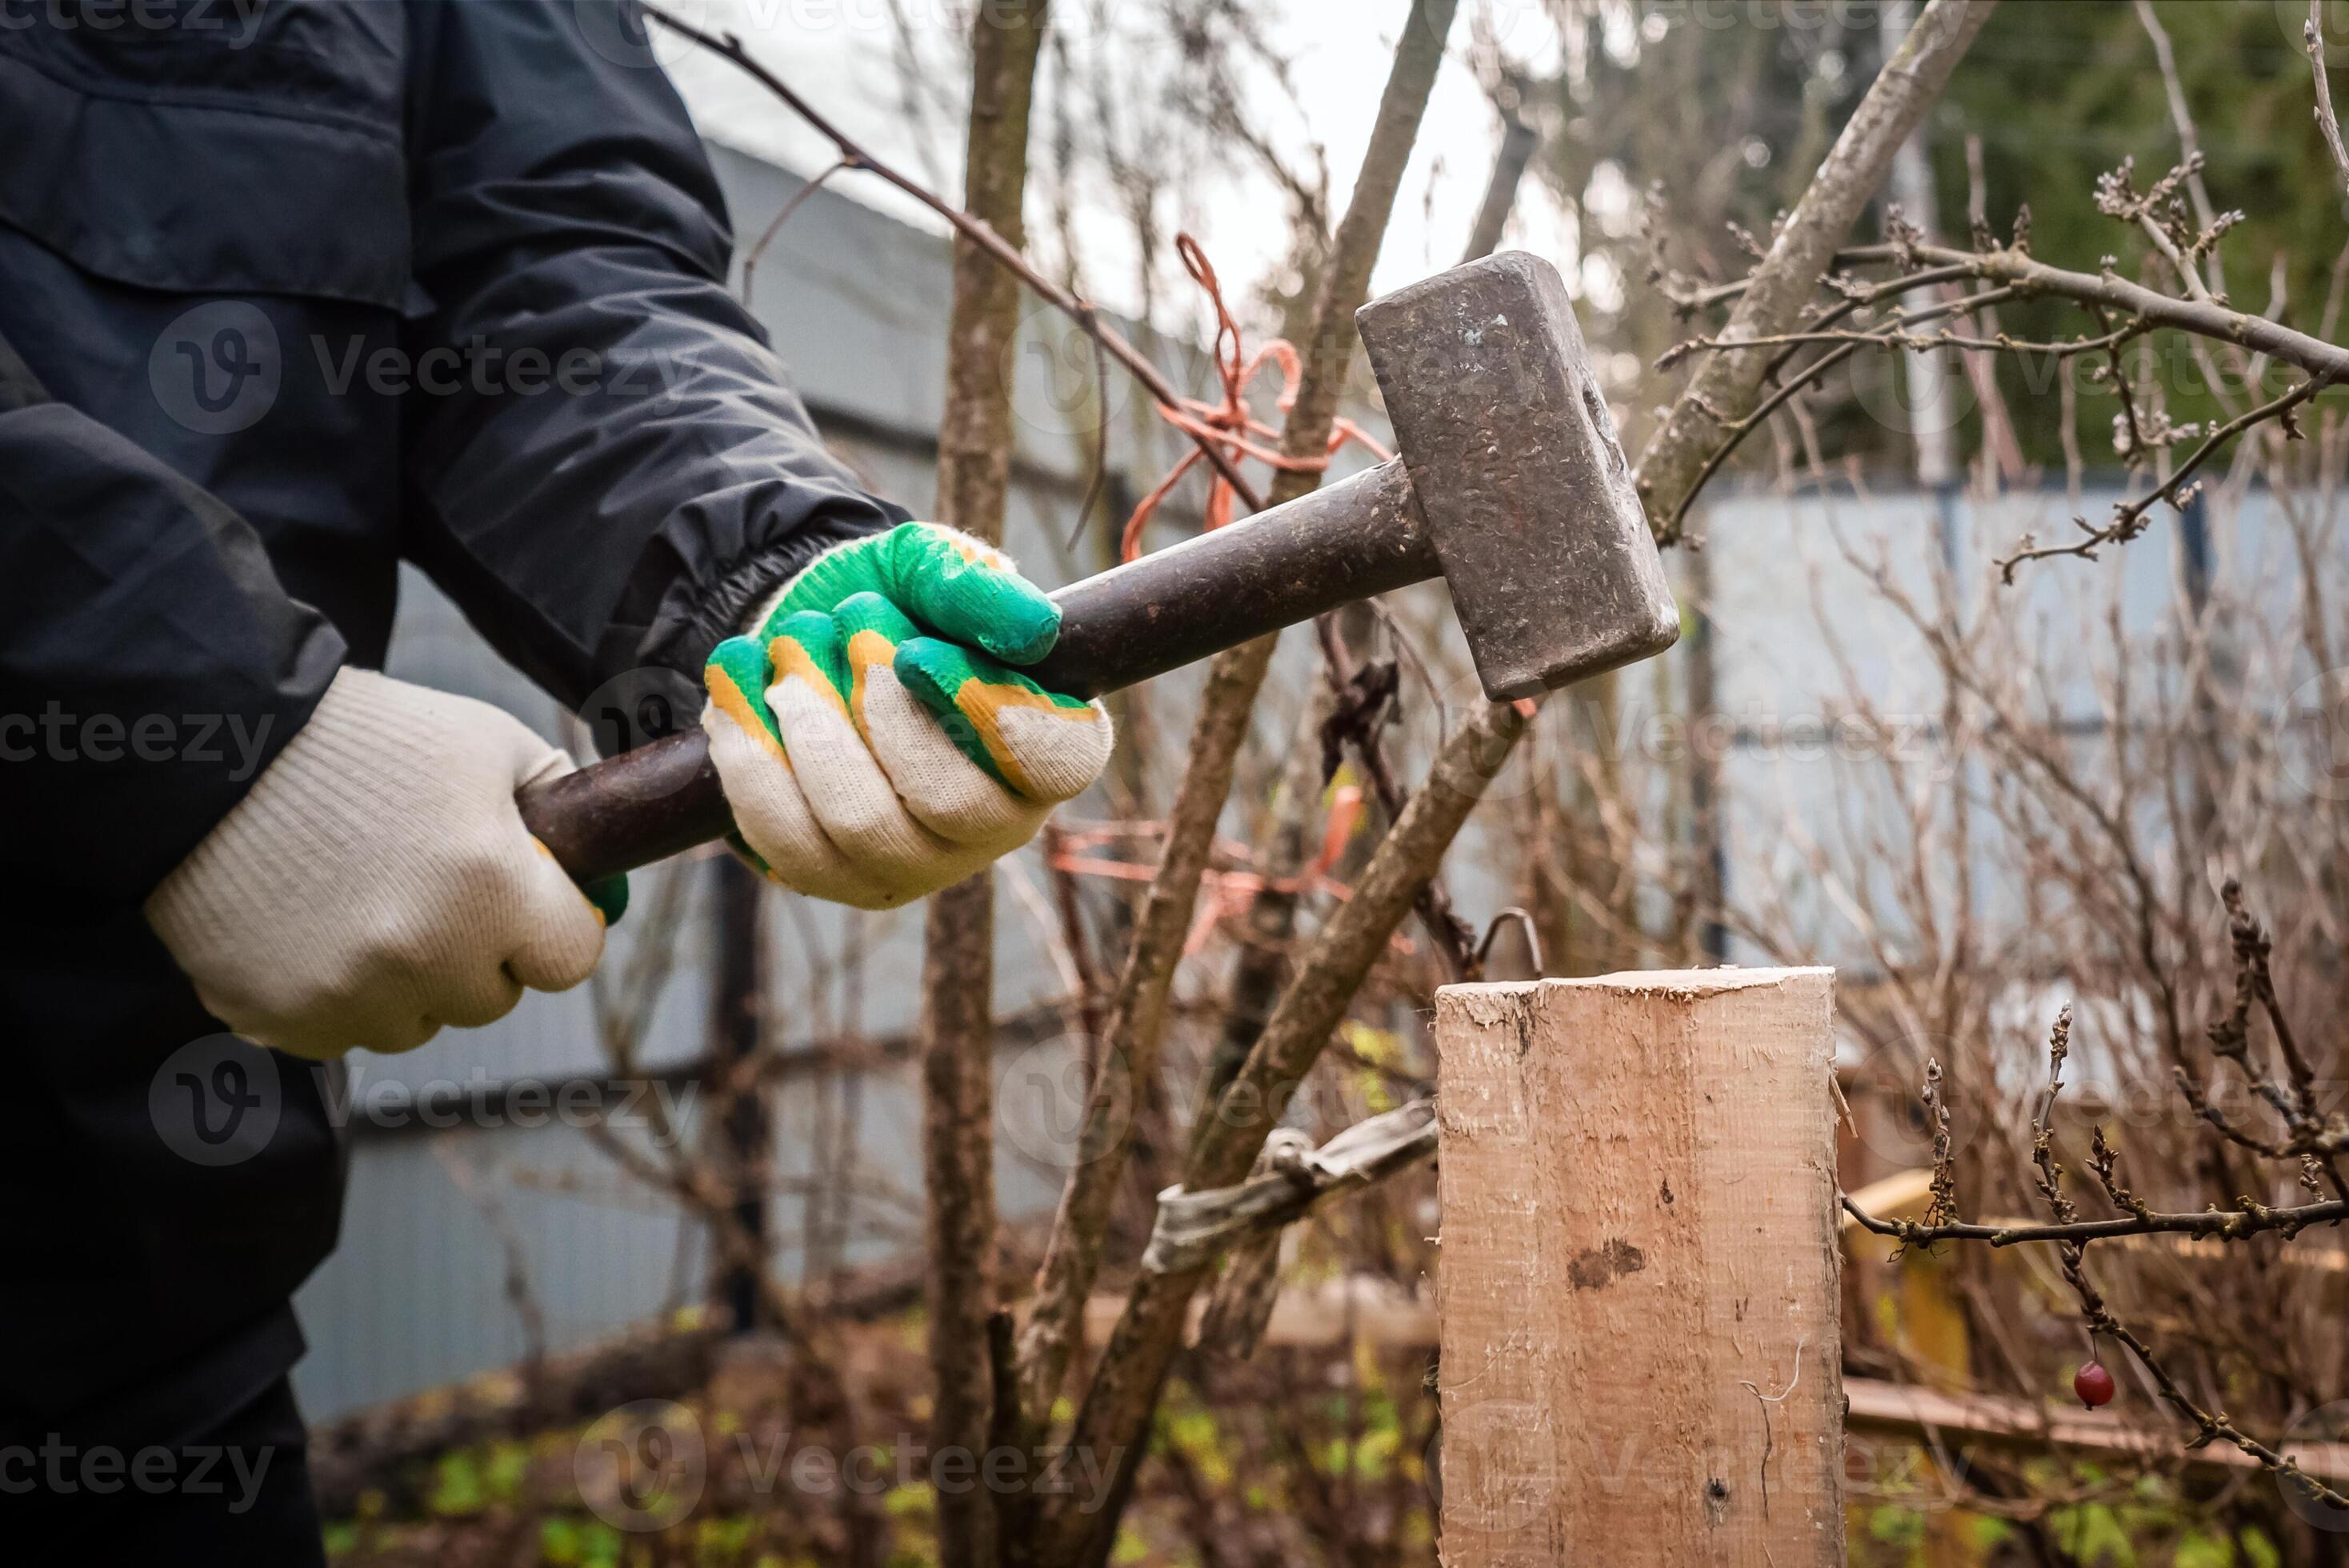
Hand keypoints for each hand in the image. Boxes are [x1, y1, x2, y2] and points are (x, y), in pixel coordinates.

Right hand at [146, 669, 623, 1058]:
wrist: (208, 749)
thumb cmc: (360, 737)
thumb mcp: (483, 741)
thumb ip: (555, 797)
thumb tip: (595, 851)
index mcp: (489, 889)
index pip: (571, 959)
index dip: (556, 925)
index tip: (535, 902)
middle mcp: (424, 958)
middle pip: (492, 998)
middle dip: (481, 951)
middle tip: (437, 889)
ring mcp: (345, 997)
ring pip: (414, 1024)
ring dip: (407, 980)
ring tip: (363, 899)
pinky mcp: (276, 1018)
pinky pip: (336, 1034)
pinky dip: (334, 996)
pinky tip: (309, 927)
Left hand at [701, 522, 1112, 907]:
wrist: (797, 631)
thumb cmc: (889, 601)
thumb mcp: (930, 568)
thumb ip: (978, 589)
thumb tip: (1035, 633)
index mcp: (1046, 750)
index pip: (1055, 760)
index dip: (987, 710)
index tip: (917, 650)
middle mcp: (992, 824)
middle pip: (948, 801)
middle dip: (876, 702)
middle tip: (845, 620)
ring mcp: (911, 864)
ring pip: (859, 824)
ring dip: (809, 718)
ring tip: (790, 646)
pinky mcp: (830, 878)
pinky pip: (785, 840)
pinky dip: (751, 755)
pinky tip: (740, 691)